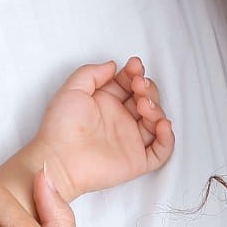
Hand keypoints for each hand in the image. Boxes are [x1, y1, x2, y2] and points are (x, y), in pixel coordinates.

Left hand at [34, 56, 173, 199]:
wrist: (58, 159)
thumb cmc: (60, 127)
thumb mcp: (72, 89)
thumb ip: (92, 73)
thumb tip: (113, 65)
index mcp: (106, 103)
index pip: (129, 84)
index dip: (135, 73)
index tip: (134, 66)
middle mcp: (120, 120)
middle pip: (146, 99)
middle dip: (148, 88)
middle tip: (138, 85)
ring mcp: (130, 140)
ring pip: (156, 121)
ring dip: (156, 108)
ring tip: (143, 105)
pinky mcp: (136, 161)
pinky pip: (162, 151)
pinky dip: (168, 138)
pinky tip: (161, 125)